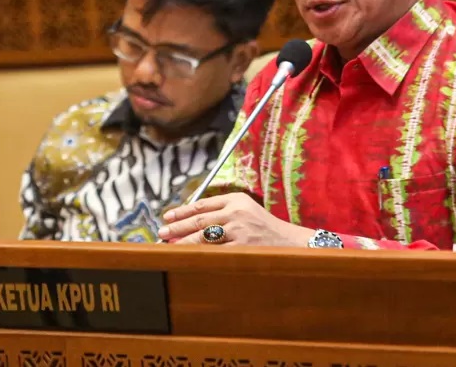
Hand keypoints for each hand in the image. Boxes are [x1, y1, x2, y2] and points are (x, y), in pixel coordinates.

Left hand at [158, 192, 314, 247]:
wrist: (293, 244)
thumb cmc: (265, 229)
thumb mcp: (246, 211)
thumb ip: (222, 211)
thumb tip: (189, 221)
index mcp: (236, 199)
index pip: (201, 205)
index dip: (182, 212)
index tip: (167, 218)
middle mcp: (236, 212)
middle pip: (198, 220)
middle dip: (177, 228)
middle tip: (162, 233)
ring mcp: (239, 231)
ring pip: (203, 237)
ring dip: (183, 242)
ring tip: (169, 246)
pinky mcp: (242, 248)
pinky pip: (214, 252)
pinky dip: (198, 254)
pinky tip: (187, 256)